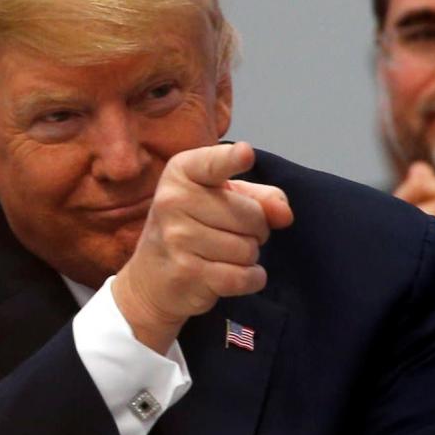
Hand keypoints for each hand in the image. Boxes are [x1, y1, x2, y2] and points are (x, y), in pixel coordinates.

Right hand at [112, 141, 293, 353]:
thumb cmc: (190, 229)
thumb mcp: (219, 199)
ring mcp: (176, 238)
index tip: (246, 154)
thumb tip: (284, 215)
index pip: (214, 163)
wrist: (150, 280)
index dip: (233, 159)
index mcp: (181, 173)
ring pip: (248, 249)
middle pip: (251, 215)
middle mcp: (173, 201)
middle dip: (256, 230)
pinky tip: (233, 276)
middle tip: (233, 234)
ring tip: (225, 256)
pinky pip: (244, 276)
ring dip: (249, 257)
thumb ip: (258, 197)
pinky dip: (251, 279)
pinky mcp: (186, 272)